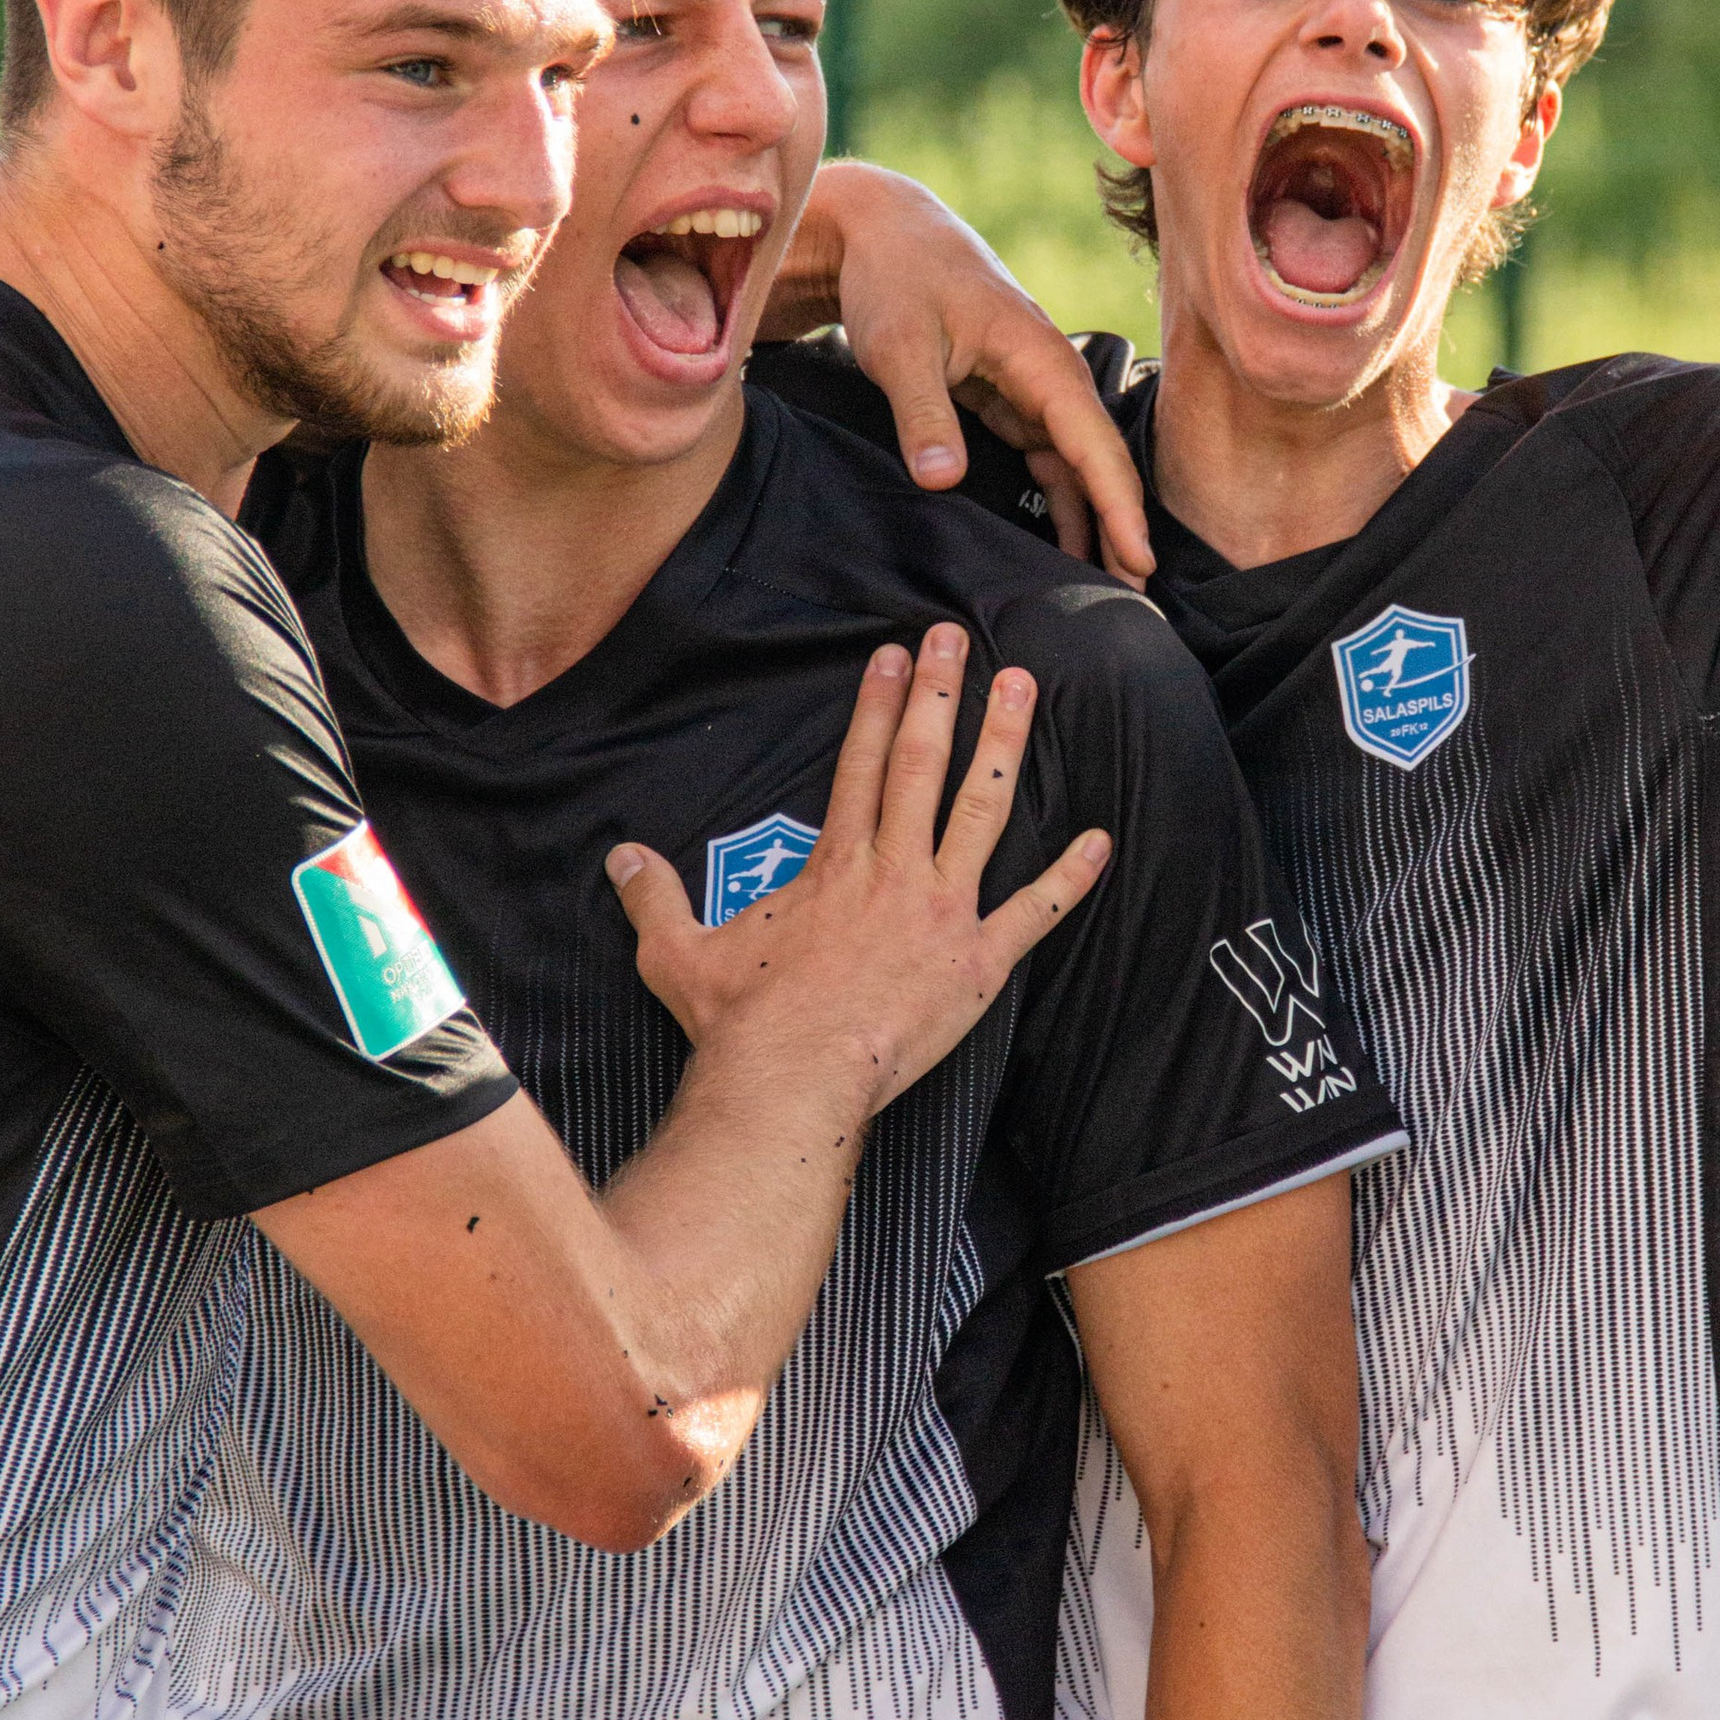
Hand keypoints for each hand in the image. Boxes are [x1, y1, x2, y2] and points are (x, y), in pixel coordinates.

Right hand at [605, 621, 1108, 1115]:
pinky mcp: (977, 963)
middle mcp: (892, 872)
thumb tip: (618, 860)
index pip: (861, 764)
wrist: (792, 1079)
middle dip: (941, 695)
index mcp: (833, 865)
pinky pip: (1033, 914)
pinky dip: (1069, 878)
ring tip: (1024, 689)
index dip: (880, 704)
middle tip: (959, 639)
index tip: (897, 655)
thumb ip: (653, 899)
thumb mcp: (677, 953)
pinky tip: (1101, 840)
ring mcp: (941, 912)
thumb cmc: (739, 1022)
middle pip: (920, 765)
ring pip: (980, 811)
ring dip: (1003, 746)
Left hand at [770, 161, 1154, 583]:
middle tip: (1137, 598)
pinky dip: (1060, 501)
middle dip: (1121, 526)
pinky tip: (1062, 548)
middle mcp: (1048, 375)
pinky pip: (1046, 459)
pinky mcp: (1007, 399)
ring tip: (1106, 588)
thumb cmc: (895, 280)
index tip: (1137, 560)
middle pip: (1097, 461)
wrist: (880, 233)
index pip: (1092, 443)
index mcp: (1038, 357)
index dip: (1118, 506)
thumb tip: (943, 481)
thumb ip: (923, 414)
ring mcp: (1031, 388)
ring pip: (1075, 466)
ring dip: (1093, 522)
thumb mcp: (899, 346)